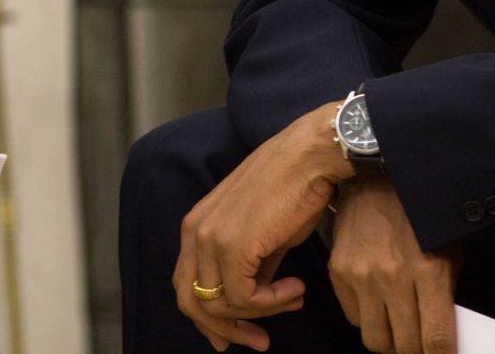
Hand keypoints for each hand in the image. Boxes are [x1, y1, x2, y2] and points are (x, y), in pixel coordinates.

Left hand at [175, 102, 351, 350]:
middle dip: (225, 329)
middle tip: (259, 341)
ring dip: (259, 314)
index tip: (234, 336)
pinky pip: (244, 297)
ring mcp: (211, 238)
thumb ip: (250, 268)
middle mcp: (195, 232)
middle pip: (191, 301)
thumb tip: (252, 302)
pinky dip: (272, 303)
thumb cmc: (292, 189)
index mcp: (196, 226)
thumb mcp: (263, 235)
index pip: (185, 285)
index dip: (207, 319)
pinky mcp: (233, 245)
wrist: (309, 158)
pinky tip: (297, 289)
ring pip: (219, 304)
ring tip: (293, 300)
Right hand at [328, 175, 459, 352]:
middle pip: (403, 346)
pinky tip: (377, 301)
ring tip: (399, 327)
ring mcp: (360, 275)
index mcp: (427, 270)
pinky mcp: (338, 271)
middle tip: (421, 342)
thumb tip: (442, 334)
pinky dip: (367, 318)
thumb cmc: (420, 213)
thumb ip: (444, 294)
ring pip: (374, 339)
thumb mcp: (447, 250)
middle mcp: (392, 277)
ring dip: (390, 341)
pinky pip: (353, 317)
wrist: (377, 174)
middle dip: (416, 350)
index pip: (436, 339)